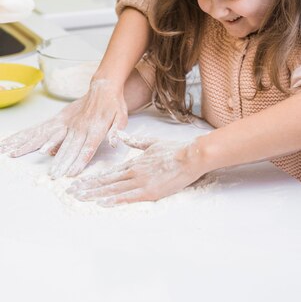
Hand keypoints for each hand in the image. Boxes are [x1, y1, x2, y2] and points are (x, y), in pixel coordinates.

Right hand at [0, 78, 128, 178]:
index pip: (88, 148)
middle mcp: (84, 127)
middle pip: (73, 149)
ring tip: (52, 171)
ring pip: (65, 145)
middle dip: (65, 164)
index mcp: (97, 128)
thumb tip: (114, 143)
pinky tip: (44, 151)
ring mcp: (75, 125)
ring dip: (58, 159)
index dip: (81, 161)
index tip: (73, 173)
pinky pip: (59, 135)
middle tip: (56, 178)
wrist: (103, 87)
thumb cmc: (115, 104)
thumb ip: (117, 131)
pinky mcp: (70, 122)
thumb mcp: (122, 117)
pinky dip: (51, 144)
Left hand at [67, 134, 205, 205]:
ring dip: (95, 194)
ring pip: (113, 189)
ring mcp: (141, 182)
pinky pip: (128, 196)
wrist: (190, 155)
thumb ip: (135, 142)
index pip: (108, 173)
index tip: (78, 183)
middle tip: (70, 192)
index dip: (92, 179)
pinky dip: (114, 199)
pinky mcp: (150, 191)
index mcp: (134, 162)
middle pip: (106, 181)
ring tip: (80, 198)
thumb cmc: (174, 149)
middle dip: (87, 187)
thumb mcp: (152, 142)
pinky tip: (101, 203)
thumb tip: (122, 137)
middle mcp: (134, 172)